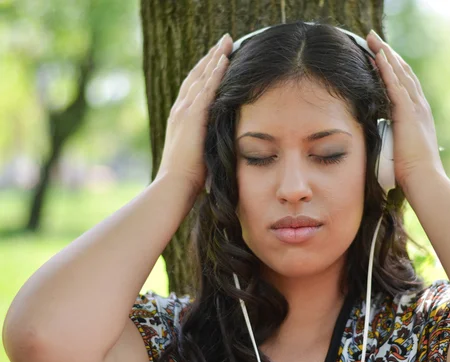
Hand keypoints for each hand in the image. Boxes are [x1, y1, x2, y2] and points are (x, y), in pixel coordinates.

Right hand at [156, 33, 232, 193]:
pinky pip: (206, 88)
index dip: (206, 71)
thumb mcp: (199, 154)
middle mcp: (181, 110)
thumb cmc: (188, 178)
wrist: (175, 184)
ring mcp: (185, 111)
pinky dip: (216, 72)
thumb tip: (220, 145)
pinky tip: (225, 59)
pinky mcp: (192, 115)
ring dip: (215, 58)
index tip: (218, 58)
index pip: (195, 88)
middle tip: (224, 41)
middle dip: (211, 57)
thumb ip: (207, 143)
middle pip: (197, 76)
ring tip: (227, 42)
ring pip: (202, 77)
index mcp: (182, 118)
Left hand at [366, 30, 446, 189]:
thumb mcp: (401, 152)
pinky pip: (395, 85)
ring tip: (373, 39)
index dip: (394, 69)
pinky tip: (378, 55)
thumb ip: (393, 142)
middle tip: (374, 40)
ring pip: (399, 74)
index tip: (382, 56)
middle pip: (403, 73)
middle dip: (388, 55)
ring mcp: (415, 109)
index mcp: (418, 116)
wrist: (425, 180)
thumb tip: (382, 145)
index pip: (405, 85)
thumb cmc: (412, 173)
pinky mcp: (408, 113)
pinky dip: (387, 68)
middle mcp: (419, 107)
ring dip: (385, 55)